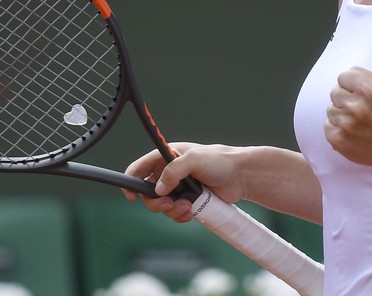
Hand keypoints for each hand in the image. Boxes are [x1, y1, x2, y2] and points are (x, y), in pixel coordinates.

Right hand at [123, 143, 244, 222]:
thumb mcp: (195, 159)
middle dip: (156, 202)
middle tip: (168, 204)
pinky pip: (175, 213)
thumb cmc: (220, 161)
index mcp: (167, 156)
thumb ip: (174, 170)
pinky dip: (180, 216)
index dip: (131, 181)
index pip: (140, 168)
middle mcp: (170, 172)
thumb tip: (158, 189)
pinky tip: (191, 212)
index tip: (131, 196)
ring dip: (171, 210)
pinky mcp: (187, 200)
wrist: (240, 176)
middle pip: (148, 192)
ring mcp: (178, 188)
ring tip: (188, 207)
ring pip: (162, 206)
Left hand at [324, 66, 371, 170]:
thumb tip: (342, 76)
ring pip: (330, 109)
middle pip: (334, 92)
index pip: (342, 76)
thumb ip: (360, 74)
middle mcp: (356, 105)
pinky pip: (327, 125)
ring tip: (356, 122)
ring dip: (340, 114)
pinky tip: (350, 132)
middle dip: (345, 99)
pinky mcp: (338, 139)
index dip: (350, 85)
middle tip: (359, 109)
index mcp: (368, 88)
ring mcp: (346, 124)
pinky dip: (336, 129)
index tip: (359, 94)